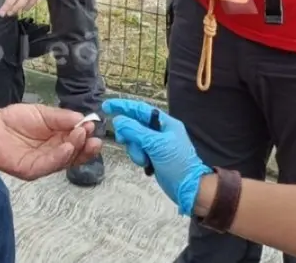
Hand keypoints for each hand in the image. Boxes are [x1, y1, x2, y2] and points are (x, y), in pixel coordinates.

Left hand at [0, 104, 102, 180]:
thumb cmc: (15, 119)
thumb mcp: (43, 113)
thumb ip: (62, 118)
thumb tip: (82, 119)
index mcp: (58, 140)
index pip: (77, 142)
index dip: (86, 136)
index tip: (92, 126)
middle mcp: (53, 154)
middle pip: (75, 155)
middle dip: (85, 146)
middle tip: (91, 135)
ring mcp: (43, 163)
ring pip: (64, 161)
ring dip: (75, 150)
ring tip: (80, 137)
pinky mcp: (31, 170)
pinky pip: (48, 166)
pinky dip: (59, 158)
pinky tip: (66, 148)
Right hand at [102, 98, 212, 215]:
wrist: (189, 188)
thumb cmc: (177, 163)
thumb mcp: (156, 145)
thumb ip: (135, 131)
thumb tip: (118, 120)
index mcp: (165, 122)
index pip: (140, 109)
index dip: (123, 106)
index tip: (106, 106)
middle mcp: (159, 131)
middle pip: (134, 124)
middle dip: (128, 134)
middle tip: (123, 140)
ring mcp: (155, 144)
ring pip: (133, 139)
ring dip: (134, 149)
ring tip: (143, 160)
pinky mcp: (152, 156)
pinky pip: (137, 150)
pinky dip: (138, 156)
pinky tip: (145, 164)